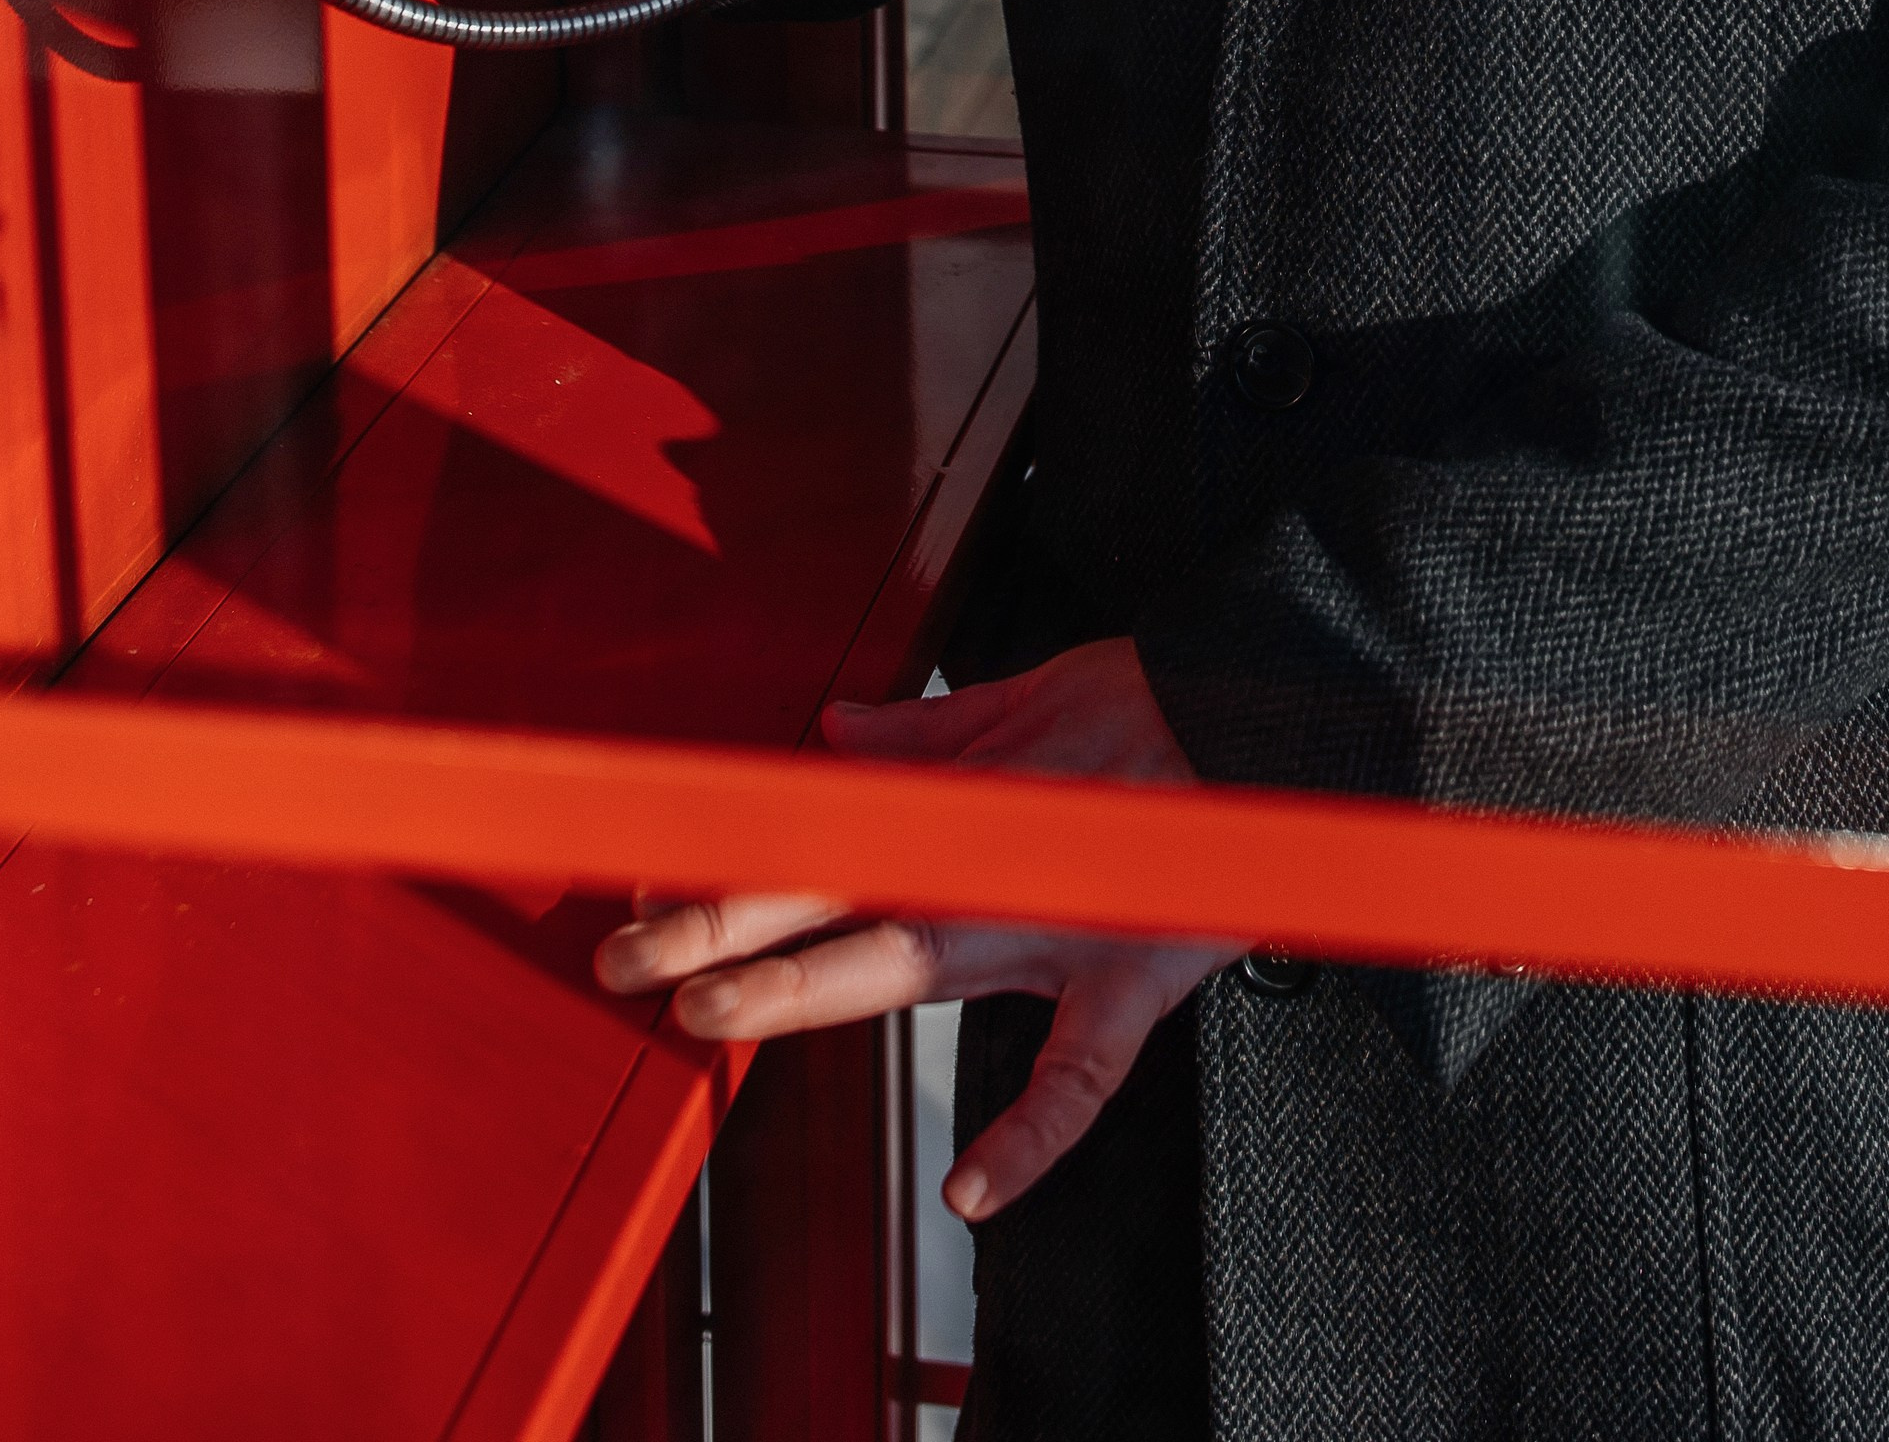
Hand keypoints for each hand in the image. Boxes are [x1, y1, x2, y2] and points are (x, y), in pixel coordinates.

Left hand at [593, 639, 1229, 1220]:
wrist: (1263, 718)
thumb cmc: (1150, 704)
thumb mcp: (1022, 696)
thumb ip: (923, 733)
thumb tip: (839, 734)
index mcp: (956, 812)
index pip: (814, 842)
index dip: (724, 868)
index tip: (643, 888)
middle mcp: (981, 876)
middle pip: (826, 903)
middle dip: (717, 931)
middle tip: (625, 961)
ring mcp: (1047, 935)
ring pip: (904, 967)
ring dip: (798, 987)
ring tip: (707, 1009)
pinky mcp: (1127, 984)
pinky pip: (1077, 1075)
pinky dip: (1029, 1135)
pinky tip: (972, 1192)